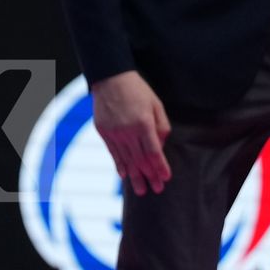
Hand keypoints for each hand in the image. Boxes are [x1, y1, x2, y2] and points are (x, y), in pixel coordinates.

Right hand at [91, 70, 172, 194]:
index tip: (166, 179)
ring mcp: (114, 133)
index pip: (153, 152)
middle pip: (140, 160)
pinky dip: (119, 165)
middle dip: (149, 176)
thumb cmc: (137, 90)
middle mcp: (127, 131)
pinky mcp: (103, 132)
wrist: (110, 78)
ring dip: (135, 176)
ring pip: (126, 160)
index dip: (160, 167)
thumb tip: (161, 146)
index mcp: (143, 123)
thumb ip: (162, 126)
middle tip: (156, 190)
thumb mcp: (156, 104)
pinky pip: (113, 153)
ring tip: (141, 190)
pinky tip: (124, 176)